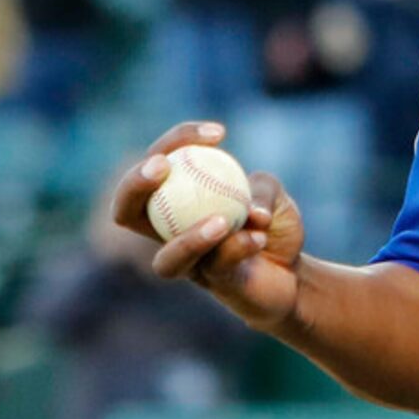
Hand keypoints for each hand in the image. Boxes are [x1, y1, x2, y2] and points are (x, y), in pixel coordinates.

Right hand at [110, 120, 304, 331]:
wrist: (293, 271)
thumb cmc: (272, 225)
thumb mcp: (271, 194)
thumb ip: (260, 190)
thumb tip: (249, 206)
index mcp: (174, 199)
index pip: (158, 161)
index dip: (178, 140)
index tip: (218, 133)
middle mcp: (169, 233)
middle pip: (126, 211)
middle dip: (133, 184)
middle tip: (163, 165)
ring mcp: (189, 264)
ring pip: (167, 260)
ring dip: (190, 238)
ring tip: (222, 221)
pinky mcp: (214, 286)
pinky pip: (216, 268)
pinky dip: (238, 248)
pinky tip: (259, 236)